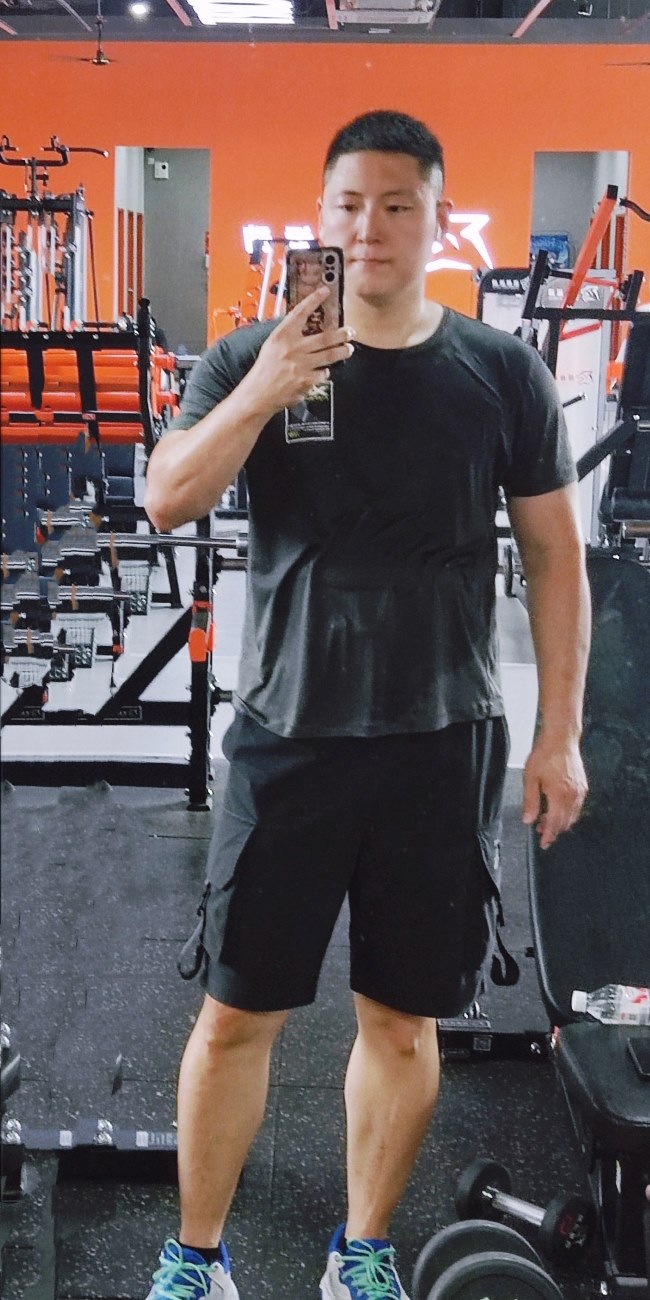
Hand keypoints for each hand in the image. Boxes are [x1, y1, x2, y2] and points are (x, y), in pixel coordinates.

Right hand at [241, 286, 353, 417]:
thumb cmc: (264, 371)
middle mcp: (293, 348)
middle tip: (350, 332)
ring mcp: (301, 365)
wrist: (257, 394)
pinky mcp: (307, 381)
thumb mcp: (271, 346)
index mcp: (281, 336)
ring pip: (330, 355)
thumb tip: (305, 327)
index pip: (300, 312)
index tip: (324, 291)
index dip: (314, 300)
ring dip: (343, 352)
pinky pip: (323, 373)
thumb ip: (288, 336)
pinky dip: (325, 372)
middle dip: (342, 334)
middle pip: (325, 337)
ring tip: (348, 349)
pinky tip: (323, 371)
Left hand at [522, 735, 587, 849]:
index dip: (549, 836)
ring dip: (560, 822)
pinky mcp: (583, 786)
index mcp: (559, 796)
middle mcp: (573, 796)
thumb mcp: (530, 778)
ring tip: (546, 819)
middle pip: (565, 823)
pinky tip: (557, 808)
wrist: (561, 739)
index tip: (544, 843)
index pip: (555, 824)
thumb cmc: (545, 755)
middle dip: (553, 830)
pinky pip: (577, 807)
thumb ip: (530, 801)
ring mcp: (580, 791)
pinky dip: (568, 812)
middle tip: (540, 830)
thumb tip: (528, 820)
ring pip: (572, 816)